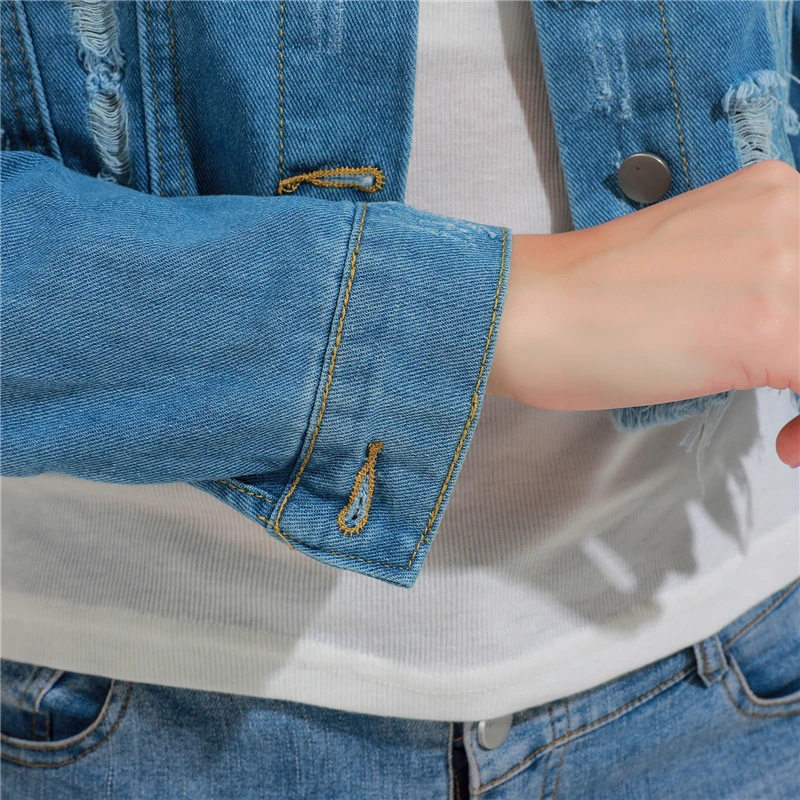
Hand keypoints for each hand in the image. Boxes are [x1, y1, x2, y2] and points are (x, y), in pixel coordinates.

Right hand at [488, 160, 799, 465]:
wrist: (528, 312)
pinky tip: (785, 443)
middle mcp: (791, 212)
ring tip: (788, 430)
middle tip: (784, 396)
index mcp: (773, 192)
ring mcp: (785, 267)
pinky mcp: (771, 328)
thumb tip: (779, 327)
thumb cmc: (584, 299)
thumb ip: (754, 273)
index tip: (788, 366)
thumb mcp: (693, 262)